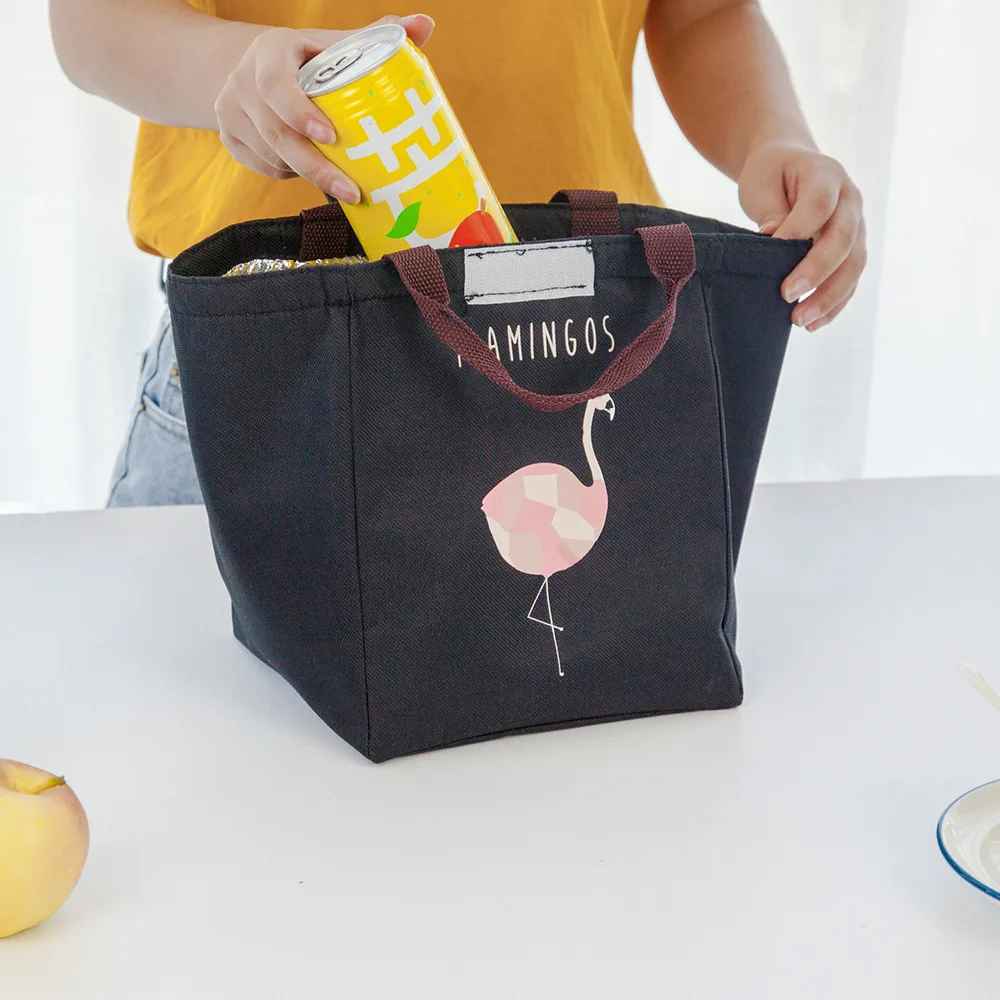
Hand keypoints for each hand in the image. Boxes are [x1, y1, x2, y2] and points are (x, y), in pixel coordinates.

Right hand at [214, 14, 434, 201]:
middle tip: (352, 192)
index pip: (276, 84)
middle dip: (315, 167)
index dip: (300, 112)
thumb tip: (425, 25)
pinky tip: (311, 172)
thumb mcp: (337, 44)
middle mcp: (242, 79)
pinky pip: (264, 167)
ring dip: (307, 174)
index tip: (330, 136)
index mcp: (270, 51)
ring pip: (271, 155)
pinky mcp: (229, 137)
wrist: (258, 67)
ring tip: (341, 183)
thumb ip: (378, 35)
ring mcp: (230, 111)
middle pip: (276, 133)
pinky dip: (290, 175)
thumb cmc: (311, 58)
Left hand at [738, 140, 865, 330]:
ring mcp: (857, 225)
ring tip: (800, 320)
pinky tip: (814, 323)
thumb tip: (774, 238)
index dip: (798, 230)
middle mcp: (850, 199)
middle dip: (817, 271)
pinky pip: (851, 279)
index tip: (772, 250)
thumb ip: (771, 210)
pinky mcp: (853, 249)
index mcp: (826, 174)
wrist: (789, 166)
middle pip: (844, 238)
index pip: (819, 204)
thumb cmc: (771, 175)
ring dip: (829, 296)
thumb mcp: (762, 183)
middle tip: (787, 296)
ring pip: (854, 264)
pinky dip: (835, 304)